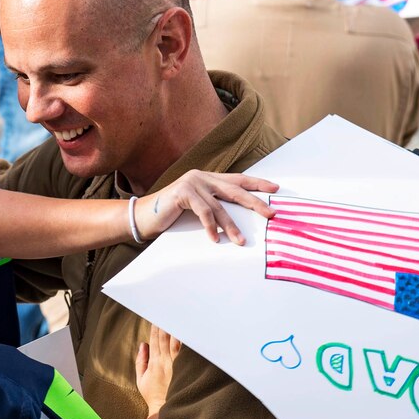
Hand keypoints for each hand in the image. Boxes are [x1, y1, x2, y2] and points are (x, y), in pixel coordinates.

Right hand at [134, 324, 179, 413]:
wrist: (165, 409)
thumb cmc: (153, 395)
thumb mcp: (140, 379)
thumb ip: (140, 361)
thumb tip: (143, 344)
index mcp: (153, 363)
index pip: (154, 341)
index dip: (155, 328)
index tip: (156, 317)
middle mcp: (164, 362)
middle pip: (164, 339)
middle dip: (165, 324)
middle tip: (167, 311)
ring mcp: (176, 366)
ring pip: (176, 343)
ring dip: (175, 330)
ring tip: (178, 317)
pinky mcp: (185, 370)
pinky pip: (186, 353)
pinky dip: (186, 342)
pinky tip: (188, 333)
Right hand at [136, 170, 278, 244]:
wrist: (143, 216)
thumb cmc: (172, 215)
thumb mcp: (197, 208)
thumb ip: (214, 205)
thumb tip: (237, 218)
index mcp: (208, 178)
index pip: (237, 179)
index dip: (257, 183)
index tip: (275, 189)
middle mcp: (201, 177)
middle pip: (235, 190)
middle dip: (255, 203)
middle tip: (271, 214)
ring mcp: (192, 182)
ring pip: (219, 206)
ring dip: (231, 226)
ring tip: (240, 241)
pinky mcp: (182, 192)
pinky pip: (203, 212)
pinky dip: (210, 227)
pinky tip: (215, 239)